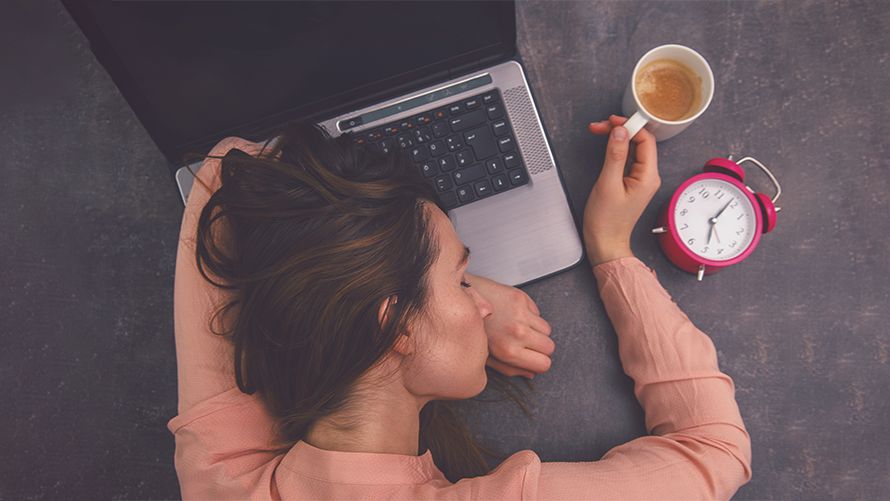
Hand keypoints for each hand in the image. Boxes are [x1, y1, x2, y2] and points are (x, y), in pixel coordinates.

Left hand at [466, 272, 554, 378]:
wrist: (461, 298)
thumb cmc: (470, 328)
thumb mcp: (485, 357)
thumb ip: (510, 369)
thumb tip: (531, 373)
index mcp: (508, 351)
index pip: (544, 364)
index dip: (540, 362)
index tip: (534, 359)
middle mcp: (517, 332)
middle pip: (550, 347)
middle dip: (541, 348)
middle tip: (527, 344)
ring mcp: (521, 314)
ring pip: (547, 330)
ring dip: (537, 331)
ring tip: (519, 328)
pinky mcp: (521, 298)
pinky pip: (538, 313)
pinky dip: (530, 315)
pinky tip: (514, 315)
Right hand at [584, 116, 660, 265]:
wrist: (604, 242)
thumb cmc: (606, 221)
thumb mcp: (608, 184)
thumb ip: (615, 155)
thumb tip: (619, 132)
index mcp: (648, 177)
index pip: (645, 140)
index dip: (629, 126)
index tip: (612, 121)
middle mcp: (648, 176)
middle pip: (639, 142)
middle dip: (621, 129)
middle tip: (601, 126)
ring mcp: (640, 179)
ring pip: (632, 148)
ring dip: (616, 137)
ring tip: (599, 131)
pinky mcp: (630, 182)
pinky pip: (627, 158)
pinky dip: (615, 148)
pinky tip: (605, 144)